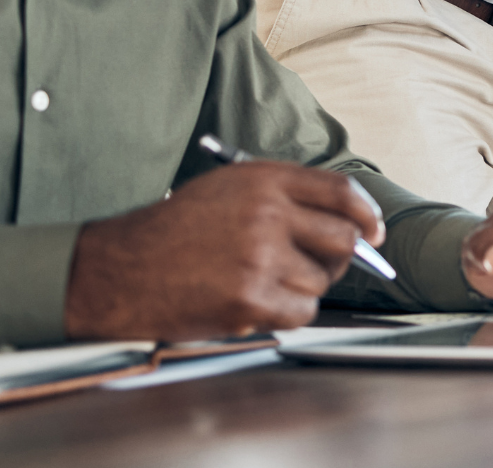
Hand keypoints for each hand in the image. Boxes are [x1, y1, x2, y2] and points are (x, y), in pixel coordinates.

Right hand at [65, 162, 383, 341]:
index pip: (341, 192)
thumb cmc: (172, 231)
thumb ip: (283, 197)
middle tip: (318, 265)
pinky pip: (301, 311)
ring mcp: (259, 258)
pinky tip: (257, 301)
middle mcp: (267, 215)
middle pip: (343, 239)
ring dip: (303, 287)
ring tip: (264, 281)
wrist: (119, 271)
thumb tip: (346, 219)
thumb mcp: (227, 190)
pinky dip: (288, 311)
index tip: (374, 231)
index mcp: (264, 181)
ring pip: (321, 280)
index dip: (366, 214)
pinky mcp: (250, 299)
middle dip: (340, 257)